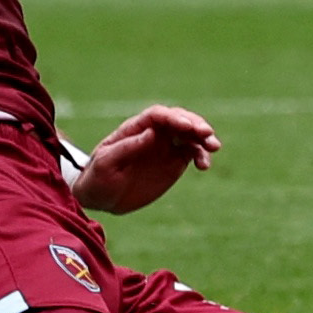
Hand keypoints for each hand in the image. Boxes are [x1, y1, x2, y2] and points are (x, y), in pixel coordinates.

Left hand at [73, 105, 220, 213]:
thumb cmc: (98, 176)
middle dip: (195, 124)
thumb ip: (128, 147)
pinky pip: (192, 153)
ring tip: (213, 148)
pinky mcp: (174, 161)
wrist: (102, 197)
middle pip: (179, 120)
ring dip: (204, 139)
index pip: (158, 116)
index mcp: (136, 128)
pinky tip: (204, 165)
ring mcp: (166, 146)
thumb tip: (151, 133)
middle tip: (207, 134)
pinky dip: (202, 156)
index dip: (174, 118)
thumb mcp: (107, 162)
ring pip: (190, 135)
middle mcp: (154, 133)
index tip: (186, 126)